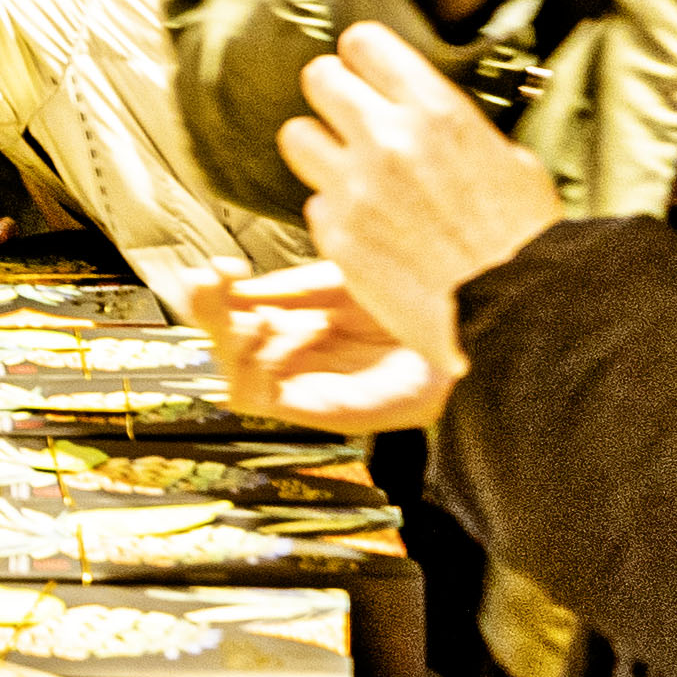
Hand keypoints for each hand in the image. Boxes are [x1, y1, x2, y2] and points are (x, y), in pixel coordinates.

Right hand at [187, 259, 457, 434]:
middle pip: (227, 343)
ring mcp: (306, 385)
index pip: (240, 314)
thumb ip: (290, 289)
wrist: (469, 328)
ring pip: (233, 374)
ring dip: (226, 339)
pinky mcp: (318, 411)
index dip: (220, 292)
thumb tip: (238, 287)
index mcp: (304, 324)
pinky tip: (265, 336)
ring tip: (249, 314)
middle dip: (208, 310)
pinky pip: (256, 399)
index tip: (220, 265)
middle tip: (207, 280)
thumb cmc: (418, 306)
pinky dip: (246, 369)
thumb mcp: (344, 282)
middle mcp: (300, 357)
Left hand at [276, 25, 563, 383]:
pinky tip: (366, 228)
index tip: (366, 70)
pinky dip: (335, 213)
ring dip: (319, 149)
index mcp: (436, 112)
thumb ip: (456, 130)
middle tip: (347, 114)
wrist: (516, 313)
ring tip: (347, 170)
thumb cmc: (525, 244)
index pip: (364, 43)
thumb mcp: (511, 161)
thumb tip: (430, 121)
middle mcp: (387, 140)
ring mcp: (356, 188)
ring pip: (296, 136)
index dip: (363, 57)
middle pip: (318, 77)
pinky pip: (315, 204)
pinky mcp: (338, 236)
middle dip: (332, 92)